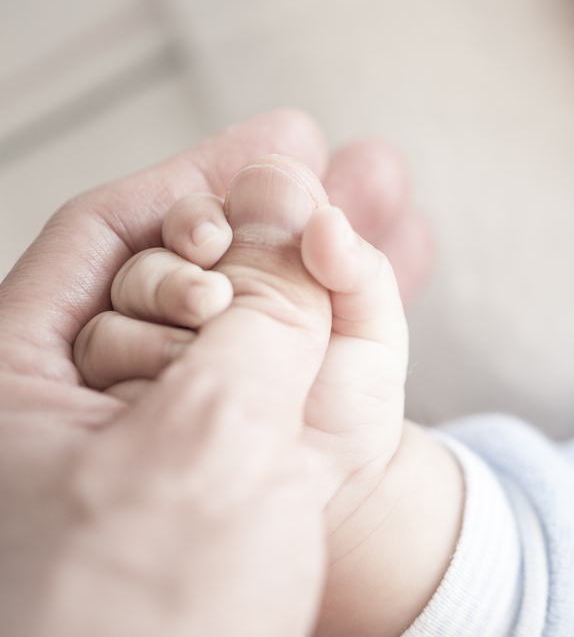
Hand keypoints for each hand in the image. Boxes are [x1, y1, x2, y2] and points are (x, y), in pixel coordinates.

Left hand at [72, 152, 463, 636]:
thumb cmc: (134, 621)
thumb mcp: (205, 449)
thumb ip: (261, 326)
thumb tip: (298, 247)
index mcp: (23, 384)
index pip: (108, 238)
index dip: (199, 180)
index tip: (274, 146)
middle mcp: (85, 408)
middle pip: (187, 273)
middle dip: (270, 215)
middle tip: (333, 169)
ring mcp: (155, 448)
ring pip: (243, 326)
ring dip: (311, 266)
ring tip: (377, 204)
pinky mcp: (213, 487)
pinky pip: (275, 385)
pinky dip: (327, 338)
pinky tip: (371, 296)